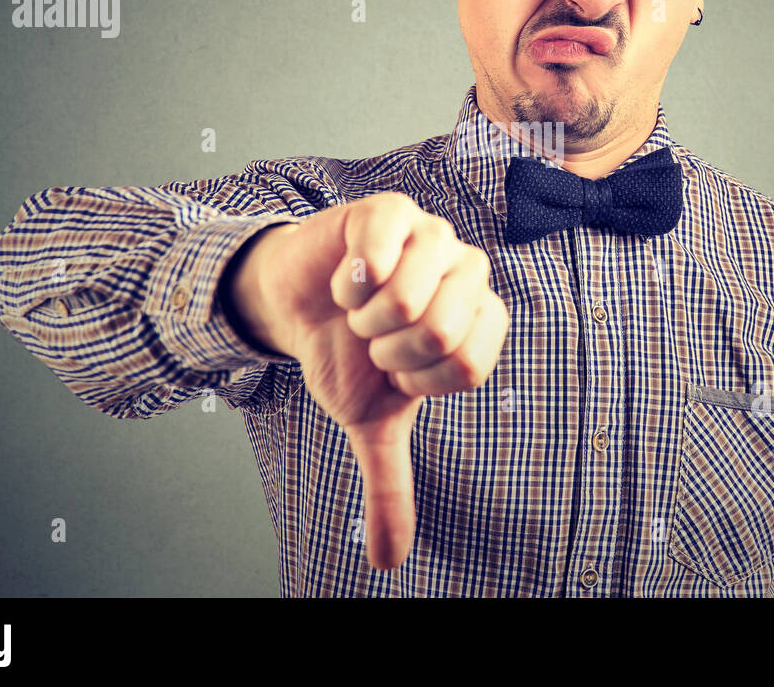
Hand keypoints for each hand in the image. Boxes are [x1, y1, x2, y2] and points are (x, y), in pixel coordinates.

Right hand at [226, 193, 508, 568]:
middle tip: (373, 337)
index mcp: (478, 319)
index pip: (468, 364)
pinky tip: (346, 277)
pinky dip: (351, 277)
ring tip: (359, 308)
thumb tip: (388, 561)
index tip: (395, 370)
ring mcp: (432, 235)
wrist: (295, 306)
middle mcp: (466, 272)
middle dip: (389, 348)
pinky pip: (383, 245)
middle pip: (443, 330)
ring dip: (366, 315)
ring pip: (412, 293)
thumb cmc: (343, 355)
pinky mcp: (391, 211)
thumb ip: (390, 485)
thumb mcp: (368, 420)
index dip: (417, 378)